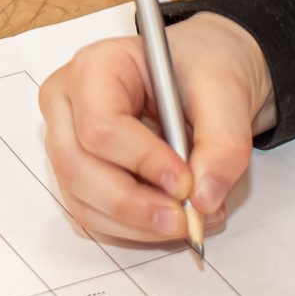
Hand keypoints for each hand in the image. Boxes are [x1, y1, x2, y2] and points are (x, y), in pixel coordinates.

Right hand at [40, 13, 272, 241]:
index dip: (142, 161)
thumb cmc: (202, 68)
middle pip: (79, 169)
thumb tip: (205, 197)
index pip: (100, 126)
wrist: (203, 77)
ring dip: (137, 223)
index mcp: (95, 67)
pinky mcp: (80, 176)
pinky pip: (95, 216)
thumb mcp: (227, 90)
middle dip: (134, 204)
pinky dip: (135, 228)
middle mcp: (68, 106)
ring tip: (189, 220)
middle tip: (185, 219)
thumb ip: (223, 142)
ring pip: (84, 202)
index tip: (185, 182)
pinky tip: (172, 218)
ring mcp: (67, 144)